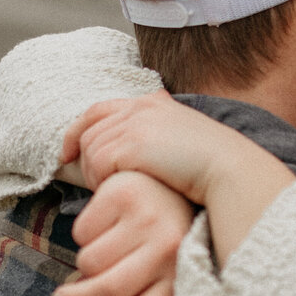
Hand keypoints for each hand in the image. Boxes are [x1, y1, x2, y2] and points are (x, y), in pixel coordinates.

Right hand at [54, 171, 193, 295]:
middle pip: (109, 289)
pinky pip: (82, 230)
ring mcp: (146, 219)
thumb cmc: (157, 239)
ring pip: (90, 260)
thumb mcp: (152, 274)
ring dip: (85, 261)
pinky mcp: (124, 194)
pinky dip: (84, 231)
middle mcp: (166, 249)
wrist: (170, 181)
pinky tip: (104, 221)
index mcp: (178, 276)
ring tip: (100, 249)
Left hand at [63, 94, 248, 206]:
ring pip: (90, 147)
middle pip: (89, 129)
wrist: (229, 170)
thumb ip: (156, 141)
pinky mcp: (133, 143)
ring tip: (110, 190)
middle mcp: (140, 107)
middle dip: (83, 157)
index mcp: (152, 104)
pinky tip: (116, 191)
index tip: (66, 154)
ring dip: (93, 172)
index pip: (99, 109)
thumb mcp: (182, 143)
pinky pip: (98, 161)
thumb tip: (129, 159)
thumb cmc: (212, 167)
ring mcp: (136, 123)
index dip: (77, 130)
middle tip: (92, 183)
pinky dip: (100, 179)